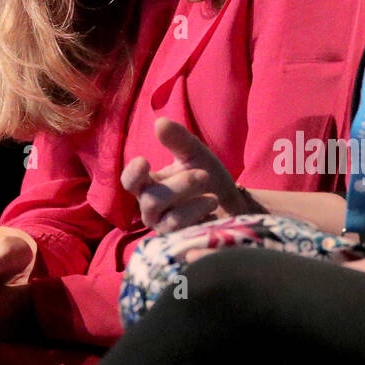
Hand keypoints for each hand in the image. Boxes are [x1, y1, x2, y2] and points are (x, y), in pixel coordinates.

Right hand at [121, 117, 254, 234]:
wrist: (234, 207)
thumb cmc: (209, 179)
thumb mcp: (195, 155)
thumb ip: (178, 140)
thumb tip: (159, 123)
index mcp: (149, 184)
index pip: (129, 181)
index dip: (132, 173)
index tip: (144, 160)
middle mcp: (151, 208)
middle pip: (150, 198)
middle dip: (179, 184)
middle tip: (203, 174)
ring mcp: (163, 227)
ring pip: (165, 216)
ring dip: (191, 201)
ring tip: (213, 196)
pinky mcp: (177, 242)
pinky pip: (181, 230)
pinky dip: (198, 215)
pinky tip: (212, 207)